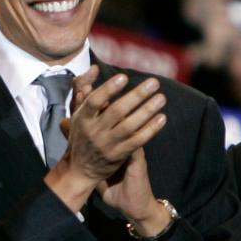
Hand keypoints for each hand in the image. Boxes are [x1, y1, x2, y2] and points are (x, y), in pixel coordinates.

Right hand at [46, 66, 166, 211]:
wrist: (79, 171)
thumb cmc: (81, 136)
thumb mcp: (78, 115)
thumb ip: (87, 92)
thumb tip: (94, 69)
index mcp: (83, 119)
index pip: (95, 101)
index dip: (109, 89)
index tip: (124, 76)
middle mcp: (94, 131)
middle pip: (117, 111)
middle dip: (136, 95)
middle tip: (154, 82)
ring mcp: (107, 144)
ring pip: (129, 126)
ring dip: (147, 111)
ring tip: (161, 98)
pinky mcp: (119, 155)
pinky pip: (138, 141)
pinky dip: (150, 129)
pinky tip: (162, 118)